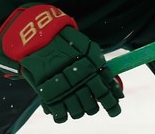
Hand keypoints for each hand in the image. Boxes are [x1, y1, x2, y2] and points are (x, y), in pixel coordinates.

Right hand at [0, 4, 122, 122]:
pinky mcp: (48, 96)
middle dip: (93, 106)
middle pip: (91, 106)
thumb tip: (115, 86)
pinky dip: (63, 115)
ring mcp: (63, 90)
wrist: (39, 38)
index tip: (115, 109)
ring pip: (77, 112)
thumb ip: (100, 66)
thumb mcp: (87, 48)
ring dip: (79, 110)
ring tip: (76, 104)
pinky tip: (63, 109)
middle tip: (91, 103)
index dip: (112, 104)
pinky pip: (60, 115)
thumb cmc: (66, 42)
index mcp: (91, 69)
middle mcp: (79, 81)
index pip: (105, 93)